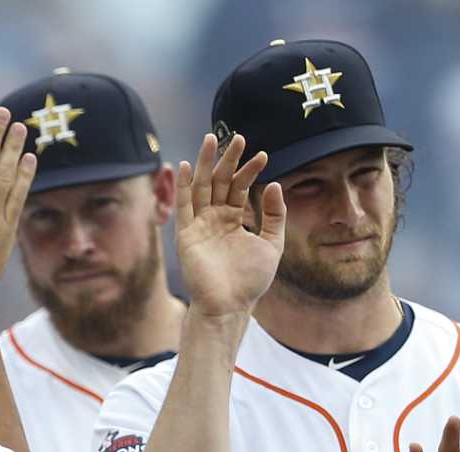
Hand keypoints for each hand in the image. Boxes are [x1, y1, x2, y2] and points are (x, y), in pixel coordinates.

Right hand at [175, 133, 284, 318]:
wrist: (230, 305)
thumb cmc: (250, 280)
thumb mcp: (272, 244)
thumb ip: (275, 215)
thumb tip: (274, 184)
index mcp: (233, 219)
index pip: (239, 187)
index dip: (250, 171)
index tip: (263, 156)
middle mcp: (215, 218)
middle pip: (220, 181)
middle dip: (228, 159)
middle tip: (238, 138)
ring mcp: (200, 225)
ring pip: (202, 187)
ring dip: (206, 163)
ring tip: (212, 140)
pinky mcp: (187, 235)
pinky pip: (185, 206)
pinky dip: (185, 186)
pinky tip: (189, 166)